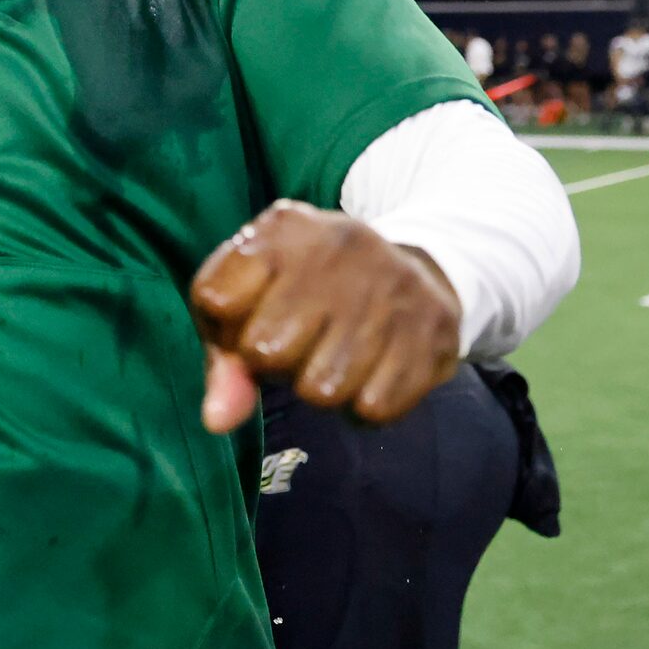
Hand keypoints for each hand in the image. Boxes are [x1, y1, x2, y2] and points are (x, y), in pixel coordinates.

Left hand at [188, 202, 461, 428]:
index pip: (215, 300)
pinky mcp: (433, 325)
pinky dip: (364, 405)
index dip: (227, 330)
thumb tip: (218, 421)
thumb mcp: (255, 303)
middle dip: (274, 364)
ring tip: (335, 357)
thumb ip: (225, 362)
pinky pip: (372, 408)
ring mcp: (391, 282)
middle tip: (300, 343)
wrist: (413, 272)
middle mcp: (339, 244)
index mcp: (282, 227)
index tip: (251, 319)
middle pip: (265, 352)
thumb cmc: (309, 295)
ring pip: (321, 389)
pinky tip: (371, 371)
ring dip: (320, 390)